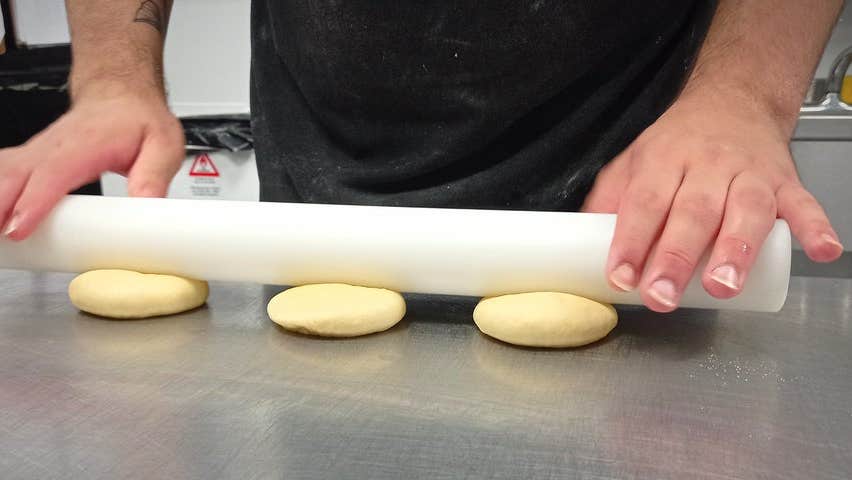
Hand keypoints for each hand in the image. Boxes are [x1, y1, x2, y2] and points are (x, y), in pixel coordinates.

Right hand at [0, 85, 184, 240]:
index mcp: (86, 144)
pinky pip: (1, 172)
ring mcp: (38, 152)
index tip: (19, 227)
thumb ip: (153, 177)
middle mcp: (54, 147)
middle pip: (15, 175)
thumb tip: (147, 207)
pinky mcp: (32, 159)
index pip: (53, 173)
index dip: (33, 202)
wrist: (121, 96)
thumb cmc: (139, 120)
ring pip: (2, 172)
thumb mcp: (163, 145)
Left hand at [582, 89, 842, 311]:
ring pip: (744, 209)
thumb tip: (580, 245)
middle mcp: (706, 164)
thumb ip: (610, 201)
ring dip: (735, 249)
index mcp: (662, 160)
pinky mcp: (785, 181)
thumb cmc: (677, 143)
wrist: (732, 100)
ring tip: (723, 285)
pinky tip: (819, 251)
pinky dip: (814, 227)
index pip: (643, 203)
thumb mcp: (634, 162)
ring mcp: (749, 172)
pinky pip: (803, 204)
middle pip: (691, 212)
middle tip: (662, 295)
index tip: (620, 277)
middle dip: (676, 257)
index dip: (631, 241)